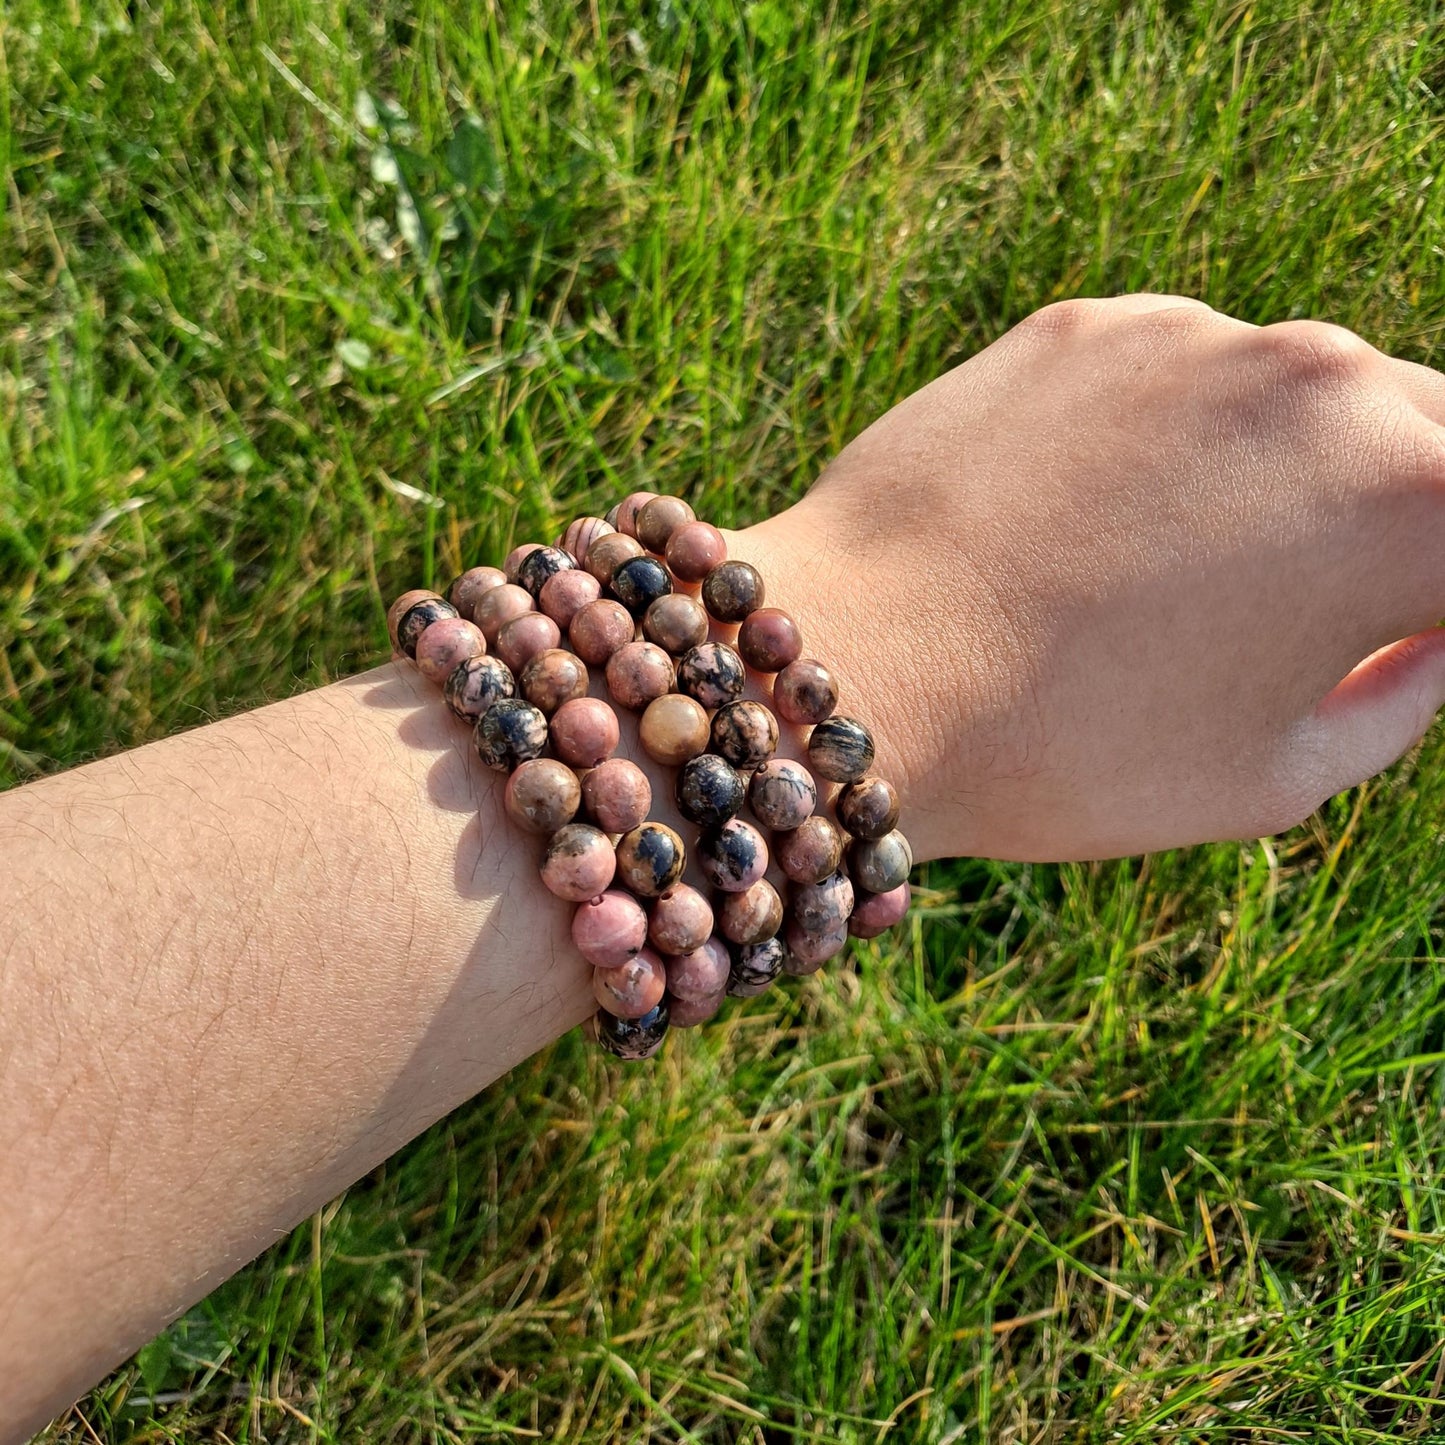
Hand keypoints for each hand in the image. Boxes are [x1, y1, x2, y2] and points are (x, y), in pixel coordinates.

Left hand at [730, 294, 1444, 861]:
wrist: (857, 673)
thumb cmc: (1070, 753)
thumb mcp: (1279, 774)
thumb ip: (1405, 692)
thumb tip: (1433, 632)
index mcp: (1417, 501)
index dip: (1425, 596)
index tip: (1374, 630)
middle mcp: (1329, 382)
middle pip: (1418, 440)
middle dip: (1392, 516)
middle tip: (1301, 606)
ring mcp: (1200, 337)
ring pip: (1294, 397)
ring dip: (1280, 467)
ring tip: (1169, 574)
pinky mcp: (1089, 324)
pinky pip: (1176, 377)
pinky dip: (1170, 438)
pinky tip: (1088, 519)